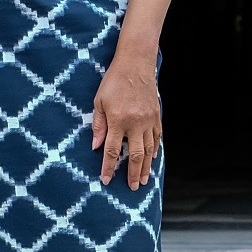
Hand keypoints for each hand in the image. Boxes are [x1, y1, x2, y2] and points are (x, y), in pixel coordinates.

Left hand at [92, 43, 161, 190]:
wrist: (136, 64)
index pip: (111, 150)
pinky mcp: (156, 116)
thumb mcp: (99, 101)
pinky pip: (157, 138)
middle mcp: (135, 123)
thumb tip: (95, 146)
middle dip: (132, 173)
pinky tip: (152, 159)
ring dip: (146, 166)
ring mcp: (148, 121)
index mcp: (118, 120)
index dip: (108, 167)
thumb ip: (98, 125)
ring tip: (144, 180)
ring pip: (149, 149)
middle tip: (132, 187)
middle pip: (134, 155)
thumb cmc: (114, 81)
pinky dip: (155, 150)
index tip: (105, 180)